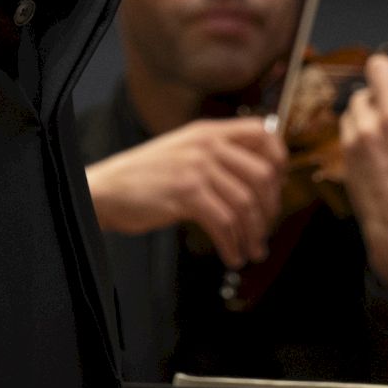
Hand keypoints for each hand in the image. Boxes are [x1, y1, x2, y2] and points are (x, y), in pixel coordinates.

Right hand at [84, 117, 285, 269]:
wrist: (108, 188)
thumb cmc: (146, 176)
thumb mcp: (184, 150)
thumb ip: (215, 155)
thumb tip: (256, 179)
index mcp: (208, 131)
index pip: (261, 133)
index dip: (278, 159)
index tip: (278, 186)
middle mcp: (206, 145)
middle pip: (261, 174)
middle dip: (270, 208)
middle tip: (264, 229)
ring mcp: (197, 167)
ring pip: (245, 203)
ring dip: (253, 234)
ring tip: (250, 251)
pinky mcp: (186, 193)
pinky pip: (224, 223)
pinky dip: (233, 244)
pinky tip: (231, 255)